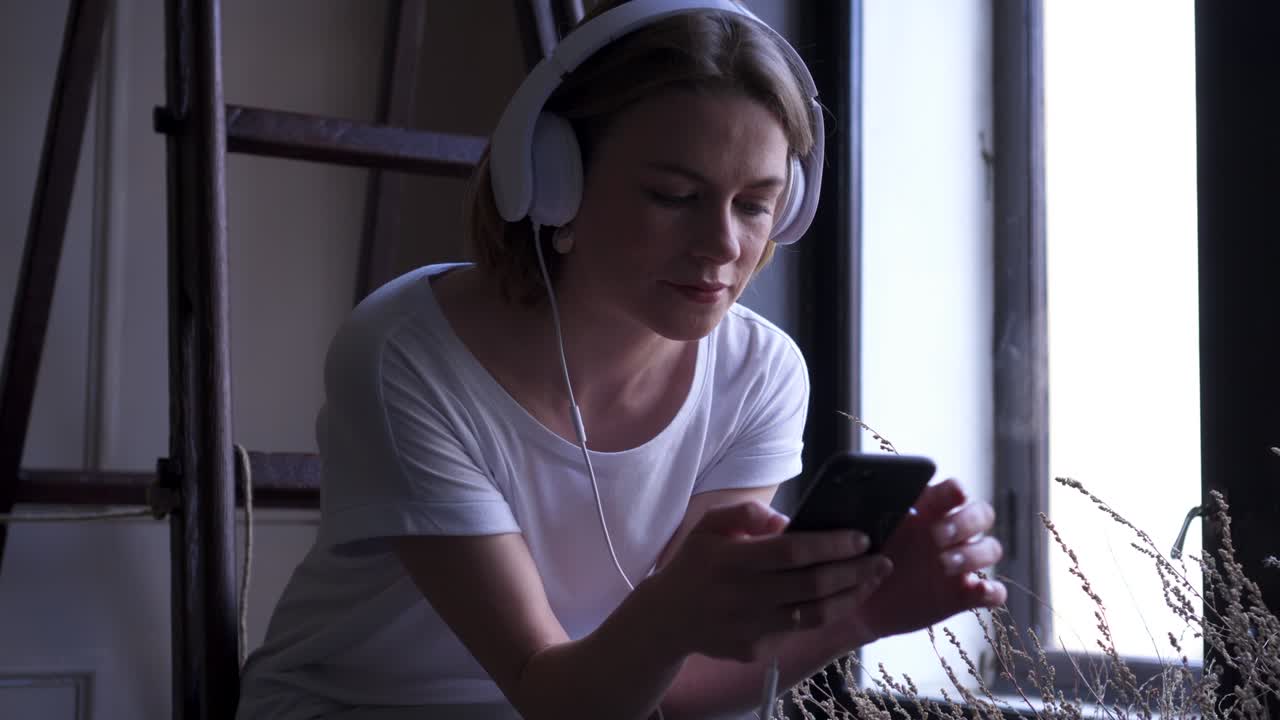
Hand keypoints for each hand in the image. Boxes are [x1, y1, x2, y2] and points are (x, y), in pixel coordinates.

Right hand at [644, 500, 890, 663]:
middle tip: (883, 560)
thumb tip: (785, 521)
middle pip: (811, 586)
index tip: (862, 537)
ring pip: (813, 615)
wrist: (667, 619)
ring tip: (872, 580)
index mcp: (730, 560)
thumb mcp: (708, 525)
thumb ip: (745, 512)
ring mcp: (748, 628)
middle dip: (855, 572)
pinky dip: (824, 614)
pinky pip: (797, 631)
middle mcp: (741, 597)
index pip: (791, 552)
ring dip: (850, 597)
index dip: (831, 545)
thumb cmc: (696, 564)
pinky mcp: (754, 651)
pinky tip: (841, 598)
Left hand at [843, 478, 1006, 642]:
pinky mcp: (964, 595)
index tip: (953, 494)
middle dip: (966, 522)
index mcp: (929, 509)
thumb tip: (867, 490)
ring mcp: (961, 563)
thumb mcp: (865, 530)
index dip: (956, 491)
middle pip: (982, 514)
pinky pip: (994, 591)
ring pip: (991, 548)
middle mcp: (951, 532)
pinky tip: (978, 591)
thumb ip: (874, 511)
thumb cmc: (862, 555)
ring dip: (974, 554)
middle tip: (938, 535)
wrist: (858, 599)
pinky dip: (992, 591)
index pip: (953, 491)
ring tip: (943, 565)